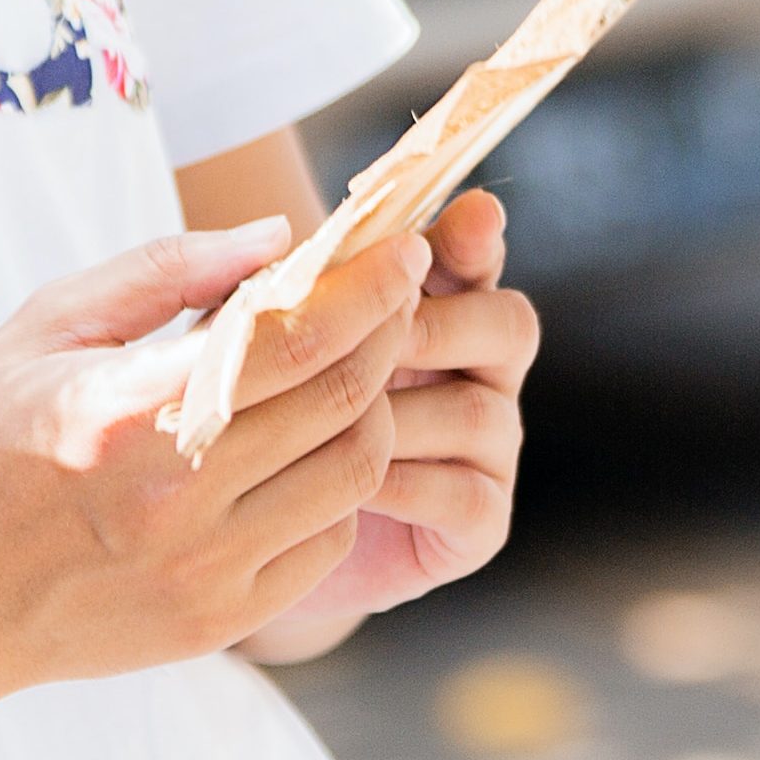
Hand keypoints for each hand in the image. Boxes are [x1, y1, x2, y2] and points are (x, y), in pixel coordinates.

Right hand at [0, 215, 422, 725]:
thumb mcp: (46, 328)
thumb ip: (165, 271)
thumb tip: (279, 236)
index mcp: (130, 409)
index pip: (297, 336)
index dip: (369, 286)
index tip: (403, 249)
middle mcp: (178, 495)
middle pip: (344, 397)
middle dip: (389, 333)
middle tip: (394, 294)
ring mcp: (205, 568)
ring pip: (353, 472)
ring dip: (371, 408)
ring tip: (348, 371)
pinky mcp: (220, 619)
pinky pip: (326, 541)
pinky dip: (338, 486)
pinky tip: (307, 452)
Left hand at [245, 192, 539, 657]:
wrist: (252, 542)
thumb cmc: (257, 422)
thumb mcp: (257, 350)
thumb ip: (276, 293)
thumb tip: (278, 232)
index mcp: (440, 310)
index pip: (475, 259)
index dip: (476, 239)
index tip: (468, 218)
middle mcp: (482, 374)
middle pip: (508, 325)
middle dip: (438, 327)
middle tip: (377, 338)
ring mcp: (491, 450)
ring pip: (477, 411)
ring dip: (402, 416)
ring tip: (328, 430)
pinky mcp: (480, 525)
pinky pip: (467, 496)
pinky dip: (407, 487)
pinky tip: (350, 492)